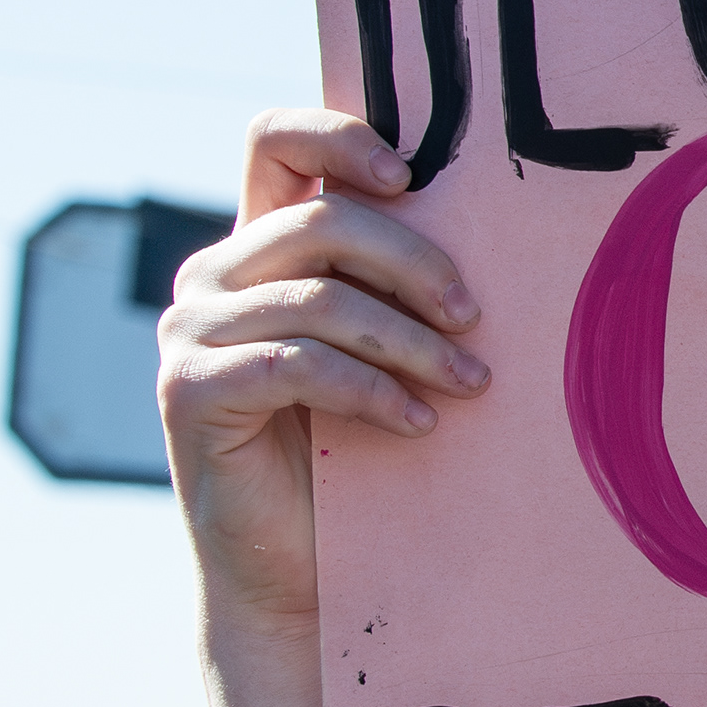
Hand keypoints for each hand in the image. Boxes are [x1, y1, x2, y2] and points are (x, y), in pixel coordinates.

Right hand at [156, 110, 486, 706]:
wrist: (300, 569)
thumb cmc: (363, 449)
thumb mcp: (393, 348)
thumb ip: (409, 284)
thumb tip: (514, 226)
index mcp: (265, 244)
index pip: (276, 140)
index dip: (338, 136)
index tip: (412, 174)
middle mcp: (216, 276)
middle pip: (322, 222)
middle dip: (416, 262)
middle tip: (478, 320)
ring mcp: (193, 332)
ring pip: (317, 296)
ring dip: (409, 341)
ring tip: (470, 386)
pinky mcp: (192, 392)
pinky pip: (294, 363)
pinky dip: (369, 389)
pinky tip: (417, 423)